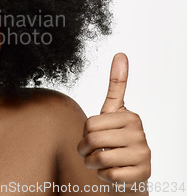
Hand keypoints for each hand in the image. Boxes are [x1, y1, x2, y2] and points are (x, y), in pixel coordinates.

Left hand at [77, 53, 150, 186]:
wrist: (129, 169)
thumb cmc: (116, 137)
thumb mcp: (113, 110)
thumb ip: (117, 84)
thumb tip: (121, 54)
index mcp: (131, 116)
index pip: (90, 124)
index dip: (85, 132)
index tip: (94, 134)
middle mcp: (140, 134)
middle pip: (93, 140)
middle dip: (85, 149)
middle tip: (90, 151)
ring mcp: (144, 154)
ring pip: (100, 158)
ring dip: (92, 163)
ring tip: (99, 161)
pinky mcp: (142, 174)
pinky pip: (110, 175)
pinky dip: (103, 176)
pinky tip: (111, 172)